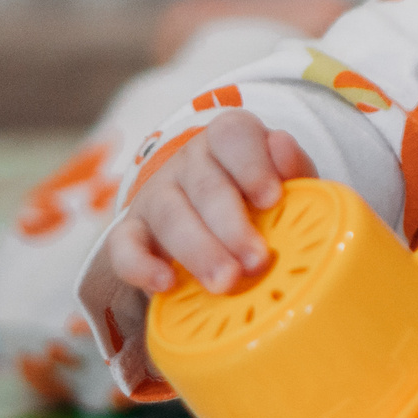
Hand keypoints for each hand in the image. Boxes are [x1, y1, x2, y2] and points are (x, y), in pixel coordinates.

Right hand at [107, 111, 315, 297]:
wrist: (216, 226)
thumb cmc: (261, 201)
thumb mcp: (287, 182)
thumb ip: (294, 167)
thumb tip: (283, 144)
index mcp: (228, 140)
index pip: (233, 134)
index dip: (252, 165)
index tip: (271, 200)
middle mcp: (189, 162)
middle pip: (205, 185)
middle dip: (232, 226)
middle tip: (257, 261)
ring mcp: (156, 195)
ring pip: (169, 214)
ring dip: (199, 250)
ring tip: (226, 282)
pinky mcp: (131, 232)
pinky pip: (123, 245)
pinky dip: (141, 265)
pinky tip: (166, 284)